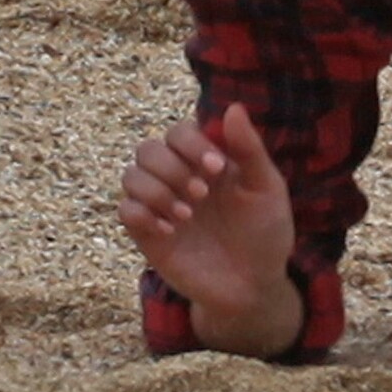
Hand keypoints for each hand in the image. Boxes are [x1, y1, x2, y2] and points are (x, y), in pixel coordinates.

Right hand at [118, 103, 296, 322]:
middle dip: (172, 168)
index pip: (179, 132)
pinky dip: (143, 214)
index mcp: (207, 161)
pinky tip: (172, 230)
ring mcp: (161, 206)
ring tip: (188, 215)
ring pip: (130, 175)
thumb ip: (249, 149)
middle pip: (148, 149)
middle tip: (202, 194)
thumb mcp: (267, 189)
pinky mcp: (148, 235)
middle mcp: (179, 178)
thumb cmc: (265, 232)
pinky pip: (124, 210)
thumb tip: (233, 107)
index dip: (191, 143)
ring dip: (156, 190)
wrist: (253, 285)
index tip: (217, 168)